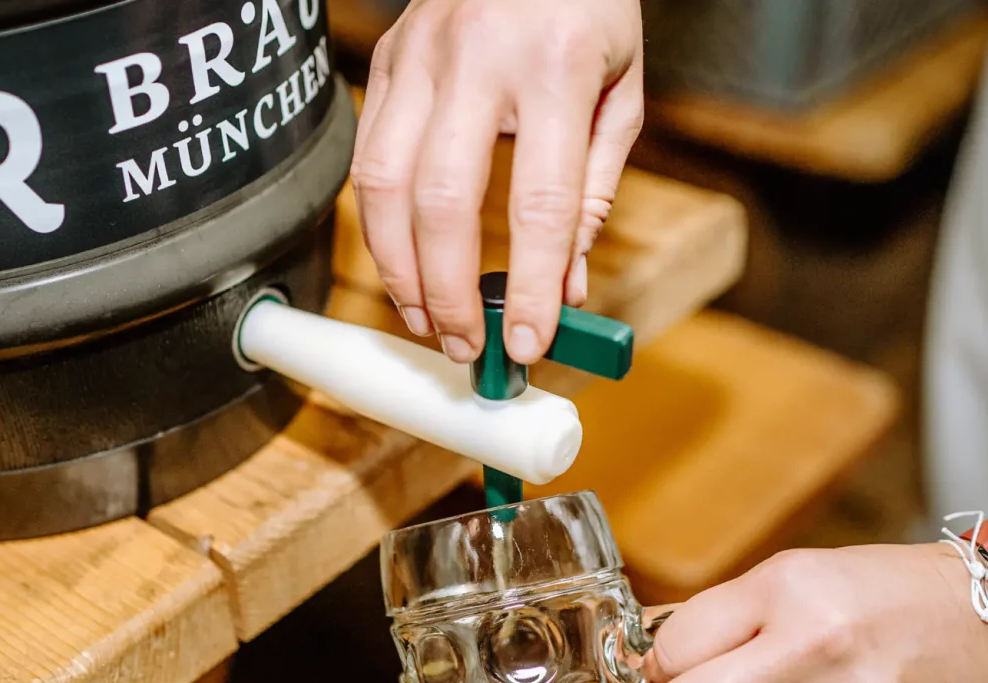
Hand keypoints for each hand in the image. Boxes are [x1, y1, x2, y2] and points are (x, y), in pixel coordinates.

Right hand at [350, 0, 643, 363]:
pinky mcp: (387, 59)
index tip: (529, 343)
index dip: (533, 286)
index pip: (539, 203)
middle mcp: (477, 59)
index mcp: (555, 68)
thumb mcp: (620, 90)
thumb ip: (594, 191)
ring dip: (398, 267)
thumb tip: (568, 286)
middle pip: (441, 203)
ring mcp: (419, 56)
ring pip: (384, 186)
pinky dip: (380, 222)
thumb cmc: (586, 4)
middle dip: (448, 291)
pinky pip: (367, 156)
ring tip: (424, 316)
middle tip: (464, 344)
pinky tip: (402, 259)